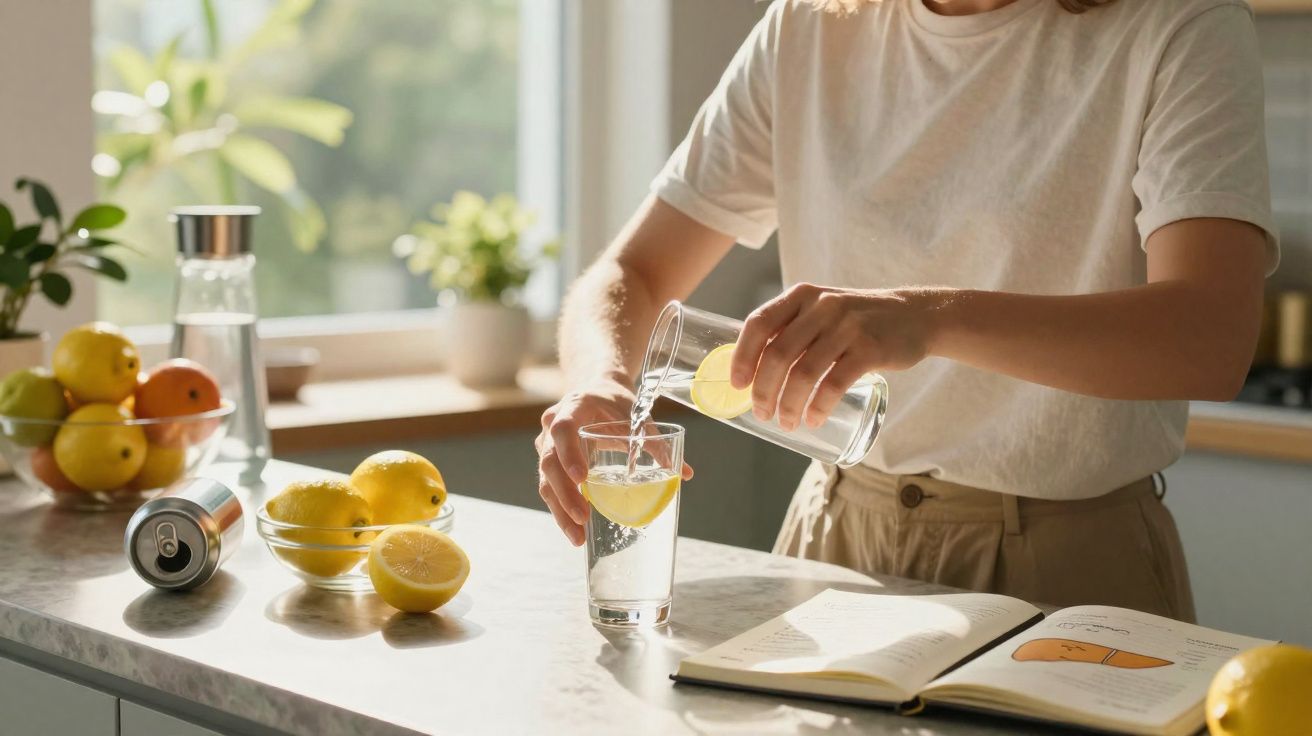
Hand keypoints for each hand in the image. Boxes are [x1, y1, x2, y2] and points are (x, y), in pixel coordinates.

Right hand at [536, 376, 695, 544]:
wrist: (596, 390)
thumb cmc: (615, 403)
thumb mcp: (636, 415)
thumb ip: (656, 442)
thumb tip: (685, 473)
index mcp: (573, 407)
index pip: (563, 430)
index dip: (569, 454)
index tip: (582, 478)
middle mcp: (552, 426)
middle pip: (549, 462)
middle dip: (565, 494)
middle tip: (583, 517)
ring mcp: (547, 444)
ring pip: (546, 480)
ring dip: (561, 510)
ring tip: (577, 537)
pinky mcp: (550, 461)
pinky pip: (550, 487)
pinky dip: (561, 509)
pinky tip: (574, 529)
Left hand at [729, 284, 940, 429]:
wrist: (915, 315)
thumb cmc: (857, 320)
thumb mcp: (822, 310)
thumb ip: (792, 331)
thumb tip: (754, 372)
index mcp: (801, 296)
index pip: (759, 324)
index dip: (742, 357)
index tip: (737, 385)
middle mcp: (821, 307)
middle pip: (778, 355)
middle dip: (764, 391)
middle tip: (763, 414)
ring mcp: (847, 327)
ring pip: (804, 373)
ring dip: (790, 404)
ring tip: (788, 422)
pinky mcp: (870, 349)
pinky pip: (834, 383)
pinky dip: (819, 406)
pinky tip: (814, 419)